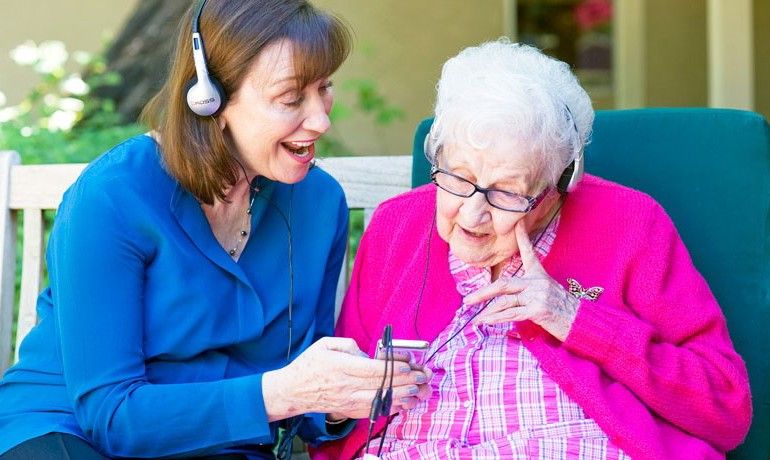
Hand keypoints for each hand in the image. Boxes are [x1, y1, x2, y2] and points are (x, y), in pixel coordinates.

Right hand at [262, 337, 431, 421]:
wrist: (292, 391)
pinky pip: (373, 410)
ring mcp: (347, 401)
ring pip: (380, 400)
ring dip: (401, 396)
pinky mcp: (348, 410)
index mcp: (341, 367)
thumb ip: (349, 345)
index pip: (372, 369)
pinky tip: (404, 403)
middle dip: (405, 381)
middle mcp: (346, 386)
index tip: (408, 365)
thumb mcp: (326, 344)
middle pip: (380, 385)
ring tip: (418, 390)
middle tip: (421, 376)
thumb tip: (368, 354)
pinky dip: (390, 407)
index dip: (393, 368)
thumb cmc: (309, 365)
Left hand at [464, 221, 579, 341]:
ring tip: (476, 319)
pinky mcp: (538, 310)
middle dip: (483, 293)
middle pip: (504, 284)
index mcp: (540, 275)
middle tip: (467, 300)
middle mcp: (538, 282)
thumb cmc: (564, 310)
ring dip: (488, 312)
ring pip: (505, 301)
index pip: (529, 253)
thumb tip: (506, 297)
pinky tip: (486, 322)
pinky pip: (512, 314)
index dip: (523, 237)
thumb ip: (529, 290)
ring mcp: (538, 296)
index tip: (518, 222)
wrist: (582, 323)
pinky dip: (497, 319)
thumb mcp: (548, 293)